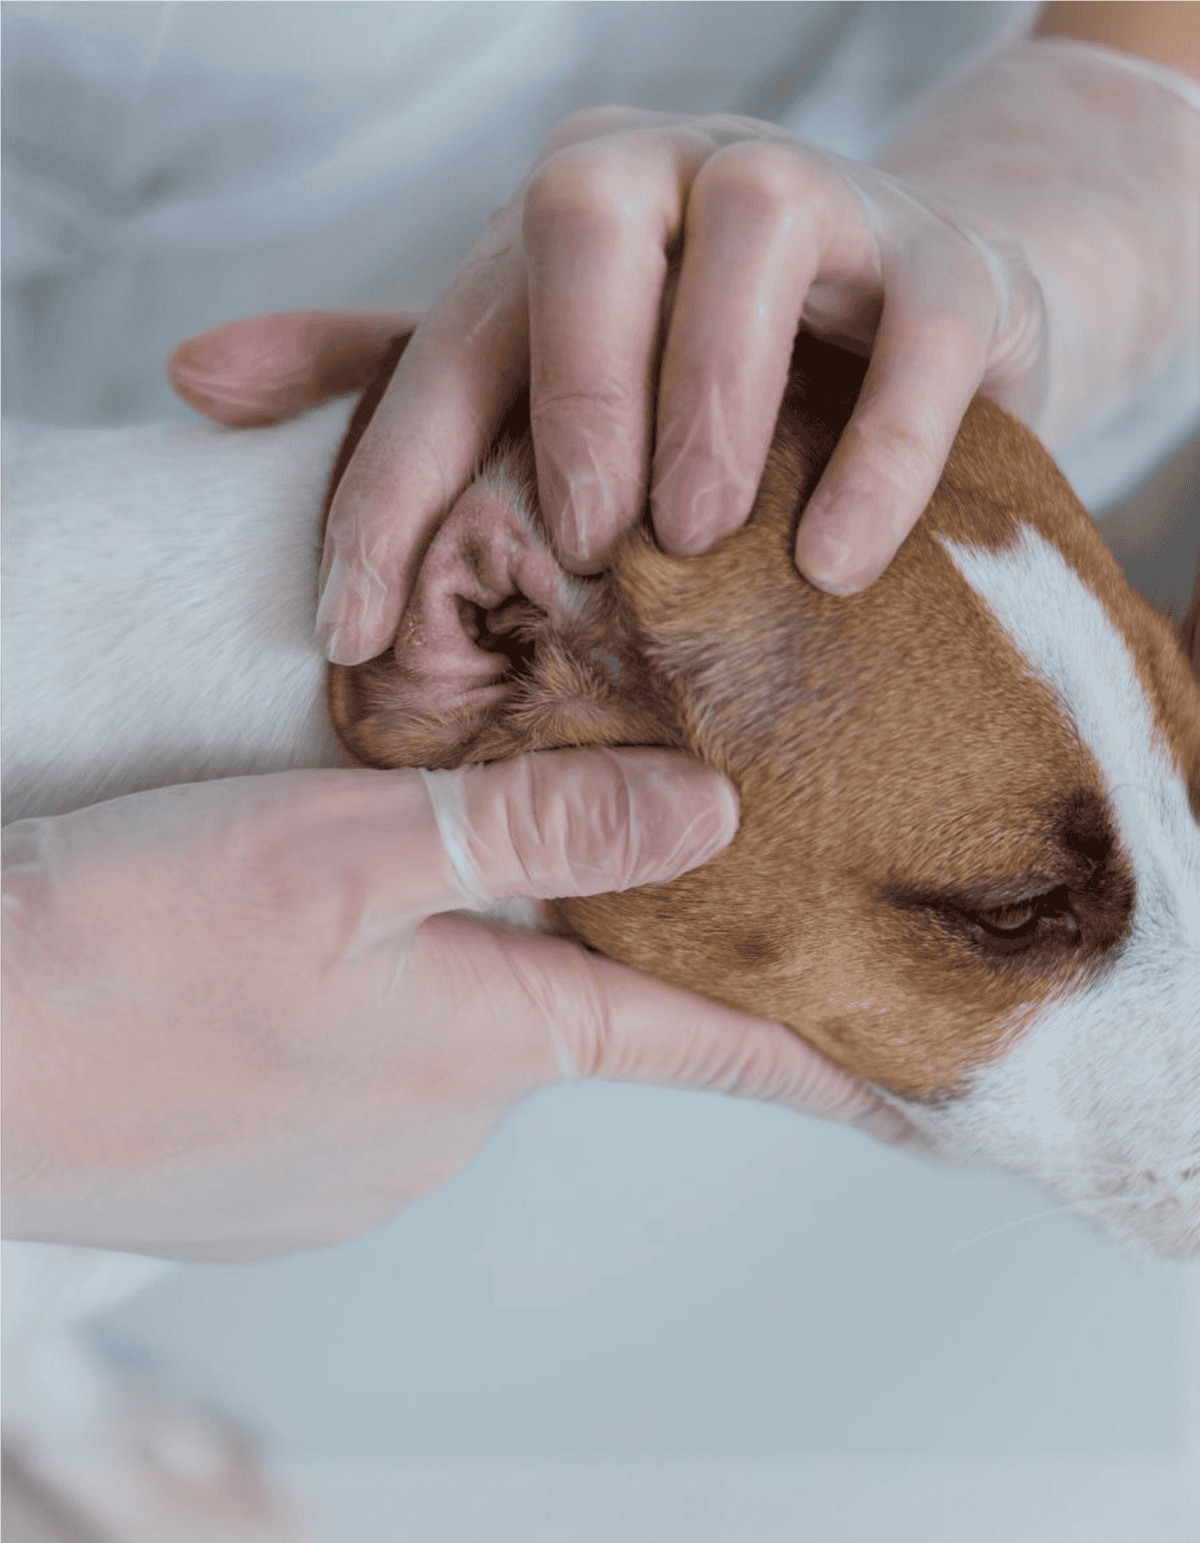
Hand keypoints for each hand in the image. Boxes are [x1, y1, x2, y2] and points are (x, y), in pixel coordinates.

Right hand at [2, 754, 922, 1262]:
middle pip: (568, 1010)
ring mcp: (361, 1166)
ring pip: (460, 1035)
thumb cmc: (128, 945)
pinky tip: (291, 969)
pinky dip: (369, 1015)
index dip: (814, 1047)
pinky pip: (374, 1079)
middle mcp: (446, 1120)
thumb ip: (531, 832)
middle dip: (581, 938)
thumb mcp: (343, 852)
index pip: (701, 1044)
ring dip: (451, 967)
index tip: (914, 1068)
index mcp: (489, 1039)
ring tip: (377, 893)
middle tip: (562, 845)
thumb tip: (704, 820)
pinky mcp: (283, 1180)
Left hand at [174, 107, 1049, 663]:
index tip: (355, 634)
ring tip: (695, 543)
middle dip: (567, 389)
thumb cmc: (699, 367)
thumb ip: (390, 378)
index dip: (389, 483)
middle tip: (577, 545)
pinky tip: (835, 567)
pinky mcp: (955, 273)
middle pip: (586, 218)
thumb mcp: (539, 371)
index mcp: (565, 217)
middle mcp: (681, 179)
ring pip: (753, 233)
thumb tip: (193, 382)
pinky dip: (878, 450)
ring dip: (709, 400)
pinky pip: (922, 337)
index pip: (451, 339)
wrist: (915, 306)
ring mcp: (827, 203)